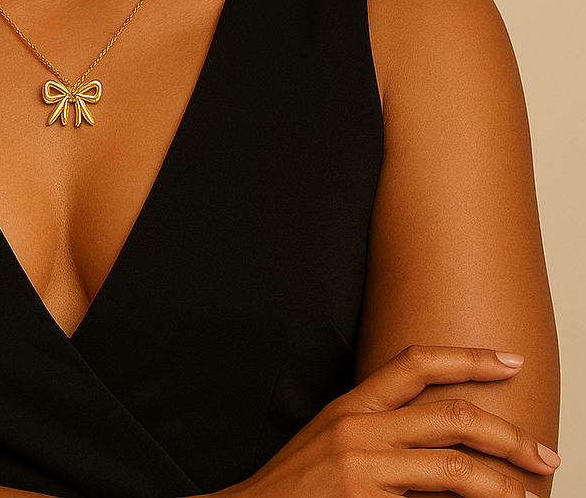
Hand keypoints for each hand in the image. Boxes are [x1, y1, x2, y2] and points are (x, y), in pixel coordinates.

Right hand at [230, 345, 557, 497]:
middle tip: (543, 453)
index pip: (415, 362)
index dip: (467, 357)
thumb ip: (381, 433)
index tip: (508, 359)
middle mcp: (359, 428)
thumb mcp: (335, 442)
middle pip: (450, 414)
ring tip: (528, 494)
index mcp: (351, 405)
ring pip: (453, 465)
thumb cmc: (298, 484)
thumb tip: (441, 444)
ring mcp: (364, 467)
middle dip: (507, 434)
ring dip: (502, 482)